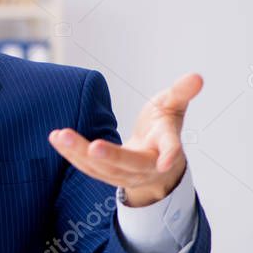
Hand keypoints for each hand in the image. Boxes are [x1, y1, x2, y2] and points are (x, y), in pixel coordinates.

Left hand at [48, 73, 202, 206]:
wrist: (154, 161)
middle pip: (128, 163)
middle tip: (93, 147)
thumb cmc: (162, 128)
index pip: (171, 150)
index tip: (166, 163)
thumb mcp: (172, 107)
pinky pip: (87, 167)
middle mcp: (146, 166)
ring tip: (59, 135)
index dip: (170, 155)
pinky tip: (55, 138)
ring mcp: (125, 174)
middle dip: (111, 156)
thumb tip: (197, 76)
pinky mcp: (106, 175)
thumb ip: (181, 93)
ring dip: (79, 153)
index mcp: (166, 146)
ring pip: (102, 168)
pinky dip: (71, 154)